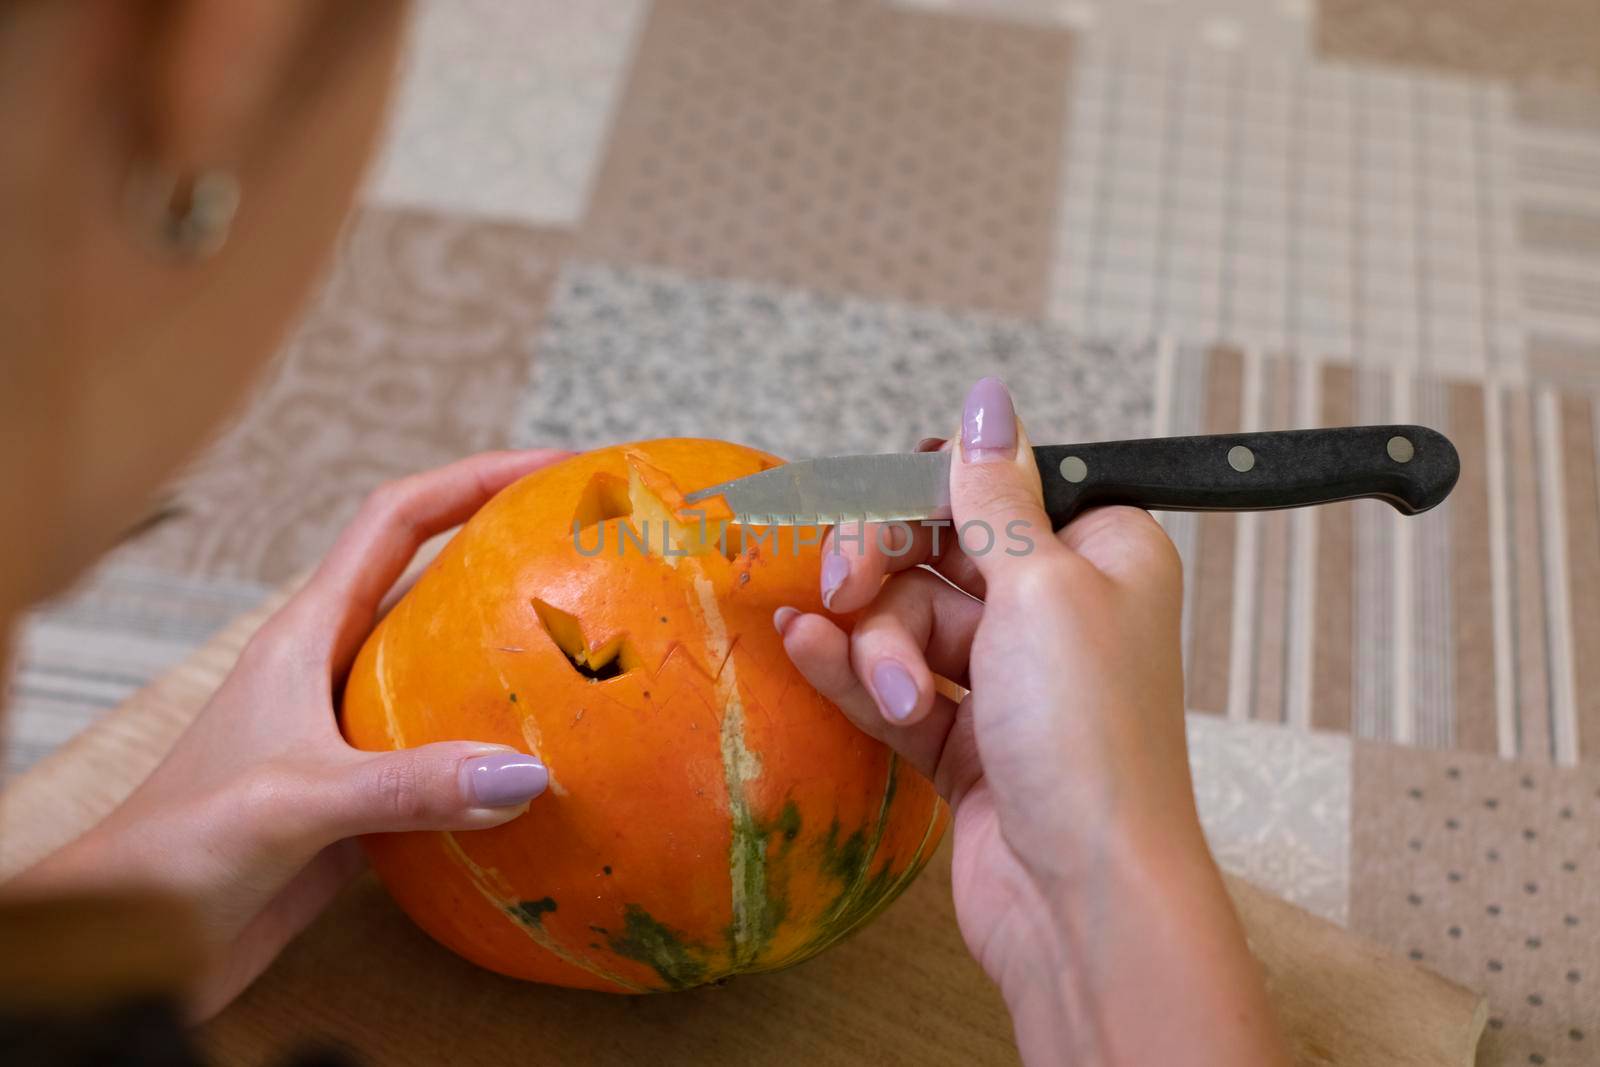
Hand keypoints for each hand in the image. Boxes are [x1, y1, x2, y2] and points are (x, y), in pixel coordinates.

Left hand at [9, 450, 571, 1017]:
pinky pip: (451, 758)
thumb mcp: (293, 802)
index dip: (473, 480)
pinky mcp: (369, 797)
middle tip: (592, 552)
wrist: (132, 939)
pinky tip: (555, 774)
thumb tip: (529, 772)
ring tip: (596, 656)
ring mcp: (355, 732)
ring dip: (512, 659)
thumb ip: (407, 785)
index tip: (551, 468)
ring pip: (449, 672)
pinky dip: (501, 755)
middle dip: (509, 555)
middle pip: (434, 582)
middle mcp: (335, 668)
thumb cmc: (179, 849)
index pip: (396, 522)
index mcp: (307, 634)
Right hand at [776, 380, 1286, 1065]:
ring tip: (898, 696)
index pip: (991, 486)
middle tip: (841, 583)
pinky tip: (803, 648)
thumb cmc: (1088, 736)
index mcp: (1101, 553)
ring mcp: (1009, 678)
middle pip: (935, 550)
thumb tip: (987, 396)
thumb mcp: (1039, 589)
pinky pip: (894, 680)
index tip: (871, 507)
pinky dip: (854, 667)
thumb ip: (992, 494)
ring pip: (907, 618)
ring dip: (881, 646)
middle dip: (884, 568)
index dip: (923, 494)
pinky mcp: (966, 739)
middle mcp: (1058, 608)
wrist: (1084, 901)